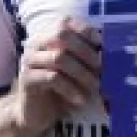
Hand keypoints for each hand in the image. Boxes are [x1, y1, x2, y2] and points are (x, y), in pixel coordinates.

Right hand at [12, 16, 100, 134]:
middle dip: (85, 50)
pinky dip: (71, 88)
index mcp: (47, 36)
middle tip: (100, 68)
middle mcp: (36, 44)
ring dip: (82, 72)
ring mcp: (29, 60)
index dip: (85, 30)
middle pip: (60, 34)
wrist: (35, 113)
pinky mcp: (27, 79)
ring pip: (59, 57)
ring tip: (95, 86)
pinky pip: (52, 78)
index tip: (101, 44)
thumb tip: (109, 52)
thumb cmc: (59, 89)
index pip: (65, 22)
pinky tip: (81, 99)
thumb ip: (85, 58)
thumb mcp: (74, 70)